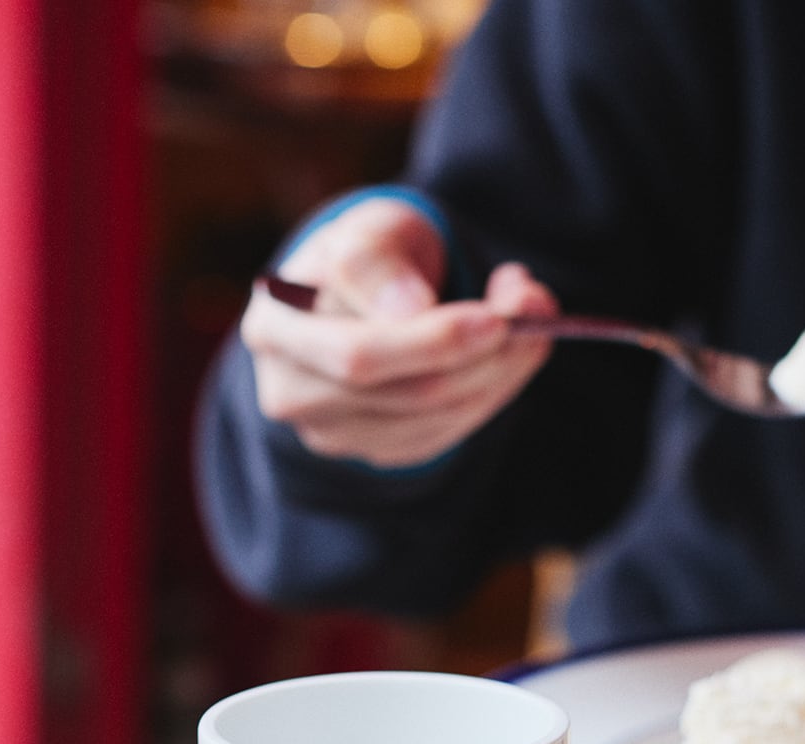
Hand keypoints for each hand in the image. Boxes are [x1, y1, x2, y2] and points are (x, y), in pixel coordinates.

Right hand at [240, 196, 557, 467]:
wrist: (362, 298)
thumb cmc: (366, 256)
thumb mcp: (369, 231)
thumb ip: (382, 261)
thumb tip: (412, 309)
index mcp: (273, 328)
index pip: (357, 354)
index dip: (431, 341)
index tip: (496, 318)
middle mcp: (291, 392)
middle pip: (401, 393)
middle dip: (481, 357)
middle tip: (531, 315)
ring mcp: (331, 432)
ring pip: (433, 415)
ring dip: (499, 372)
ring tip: (530, 319)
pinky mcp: (374, 450)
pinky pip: (445, 432)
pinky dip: (491, 394)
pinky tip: (507, 356)